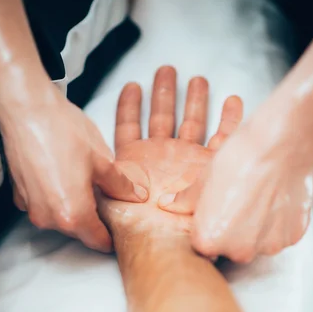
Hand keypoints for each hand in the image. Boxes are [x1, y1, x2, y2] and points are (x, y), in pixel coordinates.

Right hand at [0, 81, 146, 250]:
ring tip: (85, 183)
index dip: (112, 238)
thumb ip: (120, 186)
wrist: (25, 108)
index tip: (121, 231)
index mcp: (74, 216)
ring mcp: (31, 209)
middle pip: (79, 231)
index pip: (98, 242)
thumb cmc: (62, 131)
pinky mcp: (19, 196)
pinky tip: (63, 175)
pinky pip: (44, 205)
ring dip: (74, 208)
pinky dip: (55, 197)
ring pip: (61, 218)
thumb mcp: (102, 161)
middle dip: (94, 220)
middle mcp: (49, 219)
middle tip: (107, 200)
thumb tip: (136, 197)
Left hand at [97, 66, 242, 239]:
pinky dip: (229, 120)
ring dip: (193, 99)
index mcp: (137, 162)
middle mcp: (162, 160)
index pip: (129, 126)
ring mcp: (187, 162)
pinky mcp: (211, 168)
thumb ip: (99, 174)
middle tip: (167, 70)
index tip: (132, 85)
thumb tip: (81, 167)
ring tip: (195, 79)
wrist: (167, 241)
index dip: (129, 105)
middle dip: (164, 93)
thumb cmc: (138, 221)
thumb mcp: (107, 192)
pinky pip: (223, 138)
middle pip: (162, 117)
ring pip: (192, 122)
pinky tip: (231, 101)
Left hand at [159, 102, 312, 262]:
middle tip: (237, 203)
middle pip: (232, 247)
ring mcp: (269, 247)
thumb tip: (168, 205)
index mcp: (210, 241)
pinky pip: (280, 235)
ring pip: (258, 242)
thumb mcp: (203, 180)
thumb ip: (185, 201)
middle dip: (232, 231)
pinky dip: (278, 222)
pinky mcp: (294, 237)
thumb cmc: (239, 160)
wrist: (280, 144)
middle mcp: (239, 251)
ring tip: (258, 198)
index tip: (214, 213)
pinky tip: (275, 199)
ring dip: (256, 228)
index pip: (203, 244)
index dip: (208, 227)